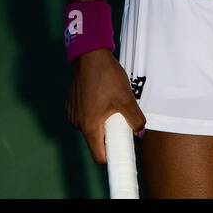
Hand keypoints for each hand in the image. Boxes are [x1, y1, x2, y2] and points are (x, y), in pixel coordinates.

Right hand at [65, 49, 147, 164]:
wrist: (90, 55)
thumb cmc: (107, 77)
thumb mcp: (126, 99)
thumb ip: (135, 119)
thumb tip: (141, 132)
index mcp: (89, 126)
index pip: (99, 155)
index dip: (112, 157)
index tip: (122, 152)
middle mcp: (77, 123)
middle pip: (96, 140)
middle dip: (110, 134)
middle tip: (122, 120)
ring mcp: (73, 114)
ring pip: (91, 127)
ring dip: (102, 122)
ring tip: (112, 104)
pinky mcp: (72, 105)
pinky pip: (85, 116)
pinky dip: (95, 112)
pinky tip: (103, 98)